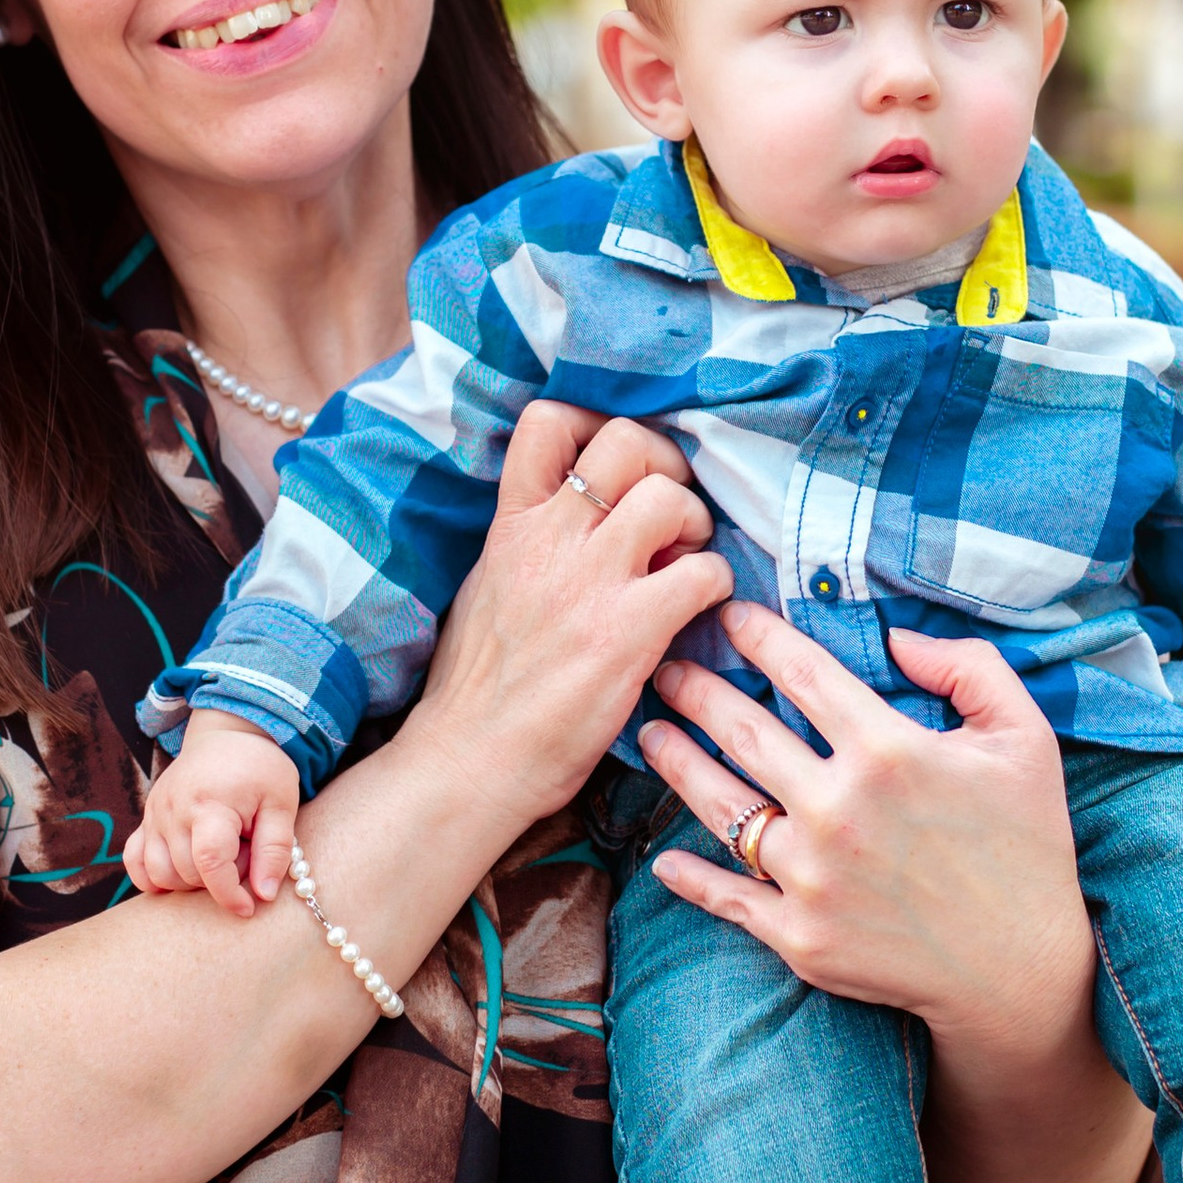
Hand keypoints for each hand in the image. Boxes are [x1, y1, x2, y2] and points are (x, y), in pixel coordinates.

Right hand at [124, 711, 302, 914]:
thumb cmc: (260, 769)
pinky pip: (135, 861)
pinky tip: (180, 874)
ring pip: (160, 874)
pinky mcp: (147, 818)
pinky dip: (152, 877)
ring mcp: (156, 814)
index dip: (228, 893)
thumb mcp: (282, 803)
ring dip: (189, 882)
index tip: (249, 906)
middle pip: (186, 872)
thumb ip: (275, 850)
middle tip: (244, 857)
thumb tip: (264, 895)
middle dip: (218, 881)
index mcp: (210, 803)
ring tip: (219, 857)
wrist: (228, 735)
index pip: (210, 862)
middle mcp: (174, 809)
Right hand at [408, 402, 731, 834]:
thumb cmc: (476, 687)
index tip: (619, 466)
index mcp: (510, 524)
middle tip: (670, 512)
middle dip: (665, 465)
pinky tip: (697, 611)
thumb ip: (529, 540)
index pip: (548, 422)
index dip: (598, 425)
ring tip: (684, 560)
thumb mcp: (487, 584)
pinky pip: (703, 573)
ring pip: (670, 497)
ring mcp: (589, 583)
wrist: (468, 761)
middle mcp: (549, 539)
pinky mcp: (627, 633)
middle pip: (627, 441)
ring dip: (695, 523)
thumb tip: (581, 514)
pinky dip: (715, 584)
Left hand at [635, 604, 1088, 1060]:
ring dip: (676, 763)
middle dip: (695, 688)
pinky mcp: (800, 935)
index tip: (729, 615)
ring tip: (649, 736)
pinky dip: (688, 877)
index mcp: (888, 750)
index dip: (757, 635)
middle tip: (664, 667)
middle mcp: (838, 809)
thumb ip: (969, 668)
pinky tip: (663, 857)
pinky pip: (728, 896)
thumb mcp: (1025, 738)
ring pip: (721, 806)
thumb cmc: (1027, 845)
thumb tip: (897, 637)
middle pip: (743, 730)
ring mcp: (813, 876)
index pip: (800, 672)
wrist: (1022, 970)